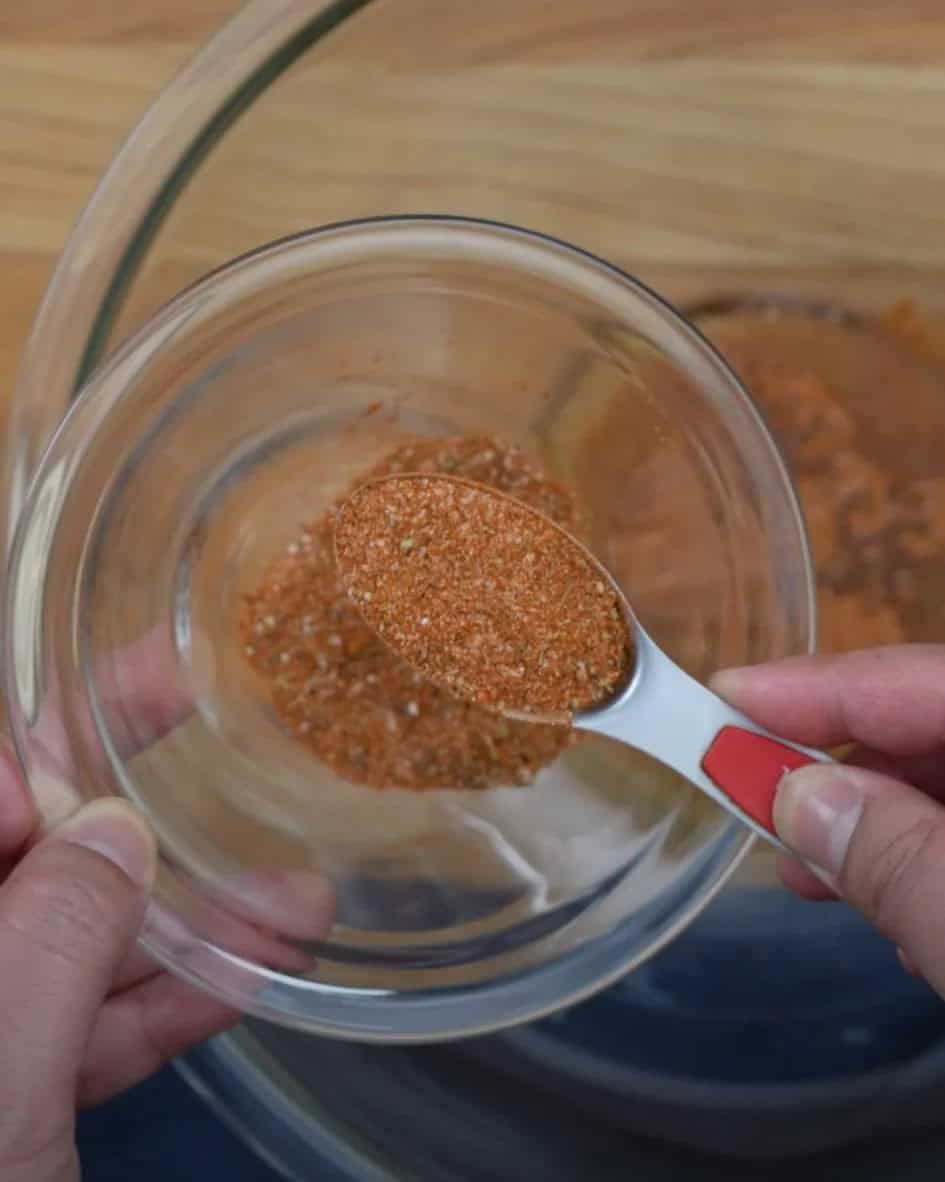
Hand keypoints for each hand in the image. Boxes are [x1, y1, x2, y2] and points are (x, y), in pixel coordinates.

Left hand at [0, 634, 332, 1180]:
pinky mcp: (5, 1106)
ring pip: (58, 951)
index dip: (35, 749)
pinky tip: (251, 969)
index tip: (132, 695)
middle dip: (115, 798)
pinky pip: (79, 1031)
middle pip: (12, 859)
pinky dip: (163, 1006)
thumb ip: (45, 940)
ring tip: (292, 889)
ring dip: (176, 922)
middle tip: (194, 708)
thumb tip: (111, 830)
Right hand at [713, 645, 944, 996]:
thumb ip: (901, 860)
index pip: (928, 681)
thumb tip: (800, 797)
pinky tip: (899, 910)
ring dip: (876, 820)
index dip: (822, 686)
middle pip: (934, 725)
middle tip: (751, 797)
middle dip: (842, 762)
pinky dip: (924, 859)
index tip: (722, 699)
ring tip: (809, 872)